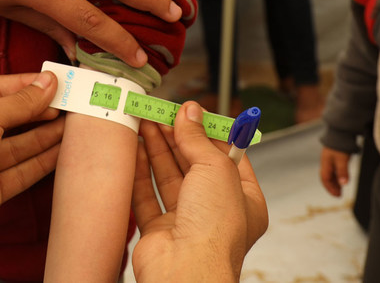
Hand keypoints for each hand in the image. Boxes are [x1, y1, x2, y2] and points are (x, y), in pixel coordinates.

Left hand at [0, 71, 63, 254]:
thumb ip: (18, 102)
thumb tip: (47, 83)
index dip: (24, 84)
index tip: (53, 82)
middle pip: (9, 116)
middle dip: (38, 109)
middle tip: (68, 103)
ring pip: (19, 144)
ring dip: (46, 133)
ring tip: (72, 123)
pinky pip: (22, 169)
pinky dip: (43, 159)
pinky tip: (62, 149)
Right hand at [131, 102, 267, 282]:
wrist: (187, 271)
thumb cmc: (215, 230)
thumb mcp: (215, 169)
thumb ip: (198, 138)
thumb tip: (190, 112)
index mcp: (244, 200)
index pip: (227, 156)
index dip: (209, 132)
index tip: (191, 111)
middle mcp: (216, 211)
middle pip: (194, 164)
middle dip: (178, 137)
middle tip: (161, 113)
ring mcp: (187, 221)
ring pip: (169, 177)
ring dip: (157, 149)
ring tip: (146, 123)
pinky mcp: (159, 231)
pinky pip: (148, 196)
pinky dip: (140, 172)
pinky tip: (135, 149)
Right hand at [319, 147, 350, 196]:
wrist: (340, 132)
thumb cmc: (340, 146)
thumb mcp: (342, 160)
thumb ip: (343, 172)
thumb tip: (344, 184)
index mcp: (325, 163)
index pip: (325, 179)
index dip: (331, 188)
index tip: (338, 195)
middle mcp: (325, 162)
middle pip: (326, 177)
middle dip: (331, 187)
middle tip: (339, 195)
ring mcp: (329, 159)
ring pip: (330, 174)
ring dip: (334, 182)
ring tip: (340, 189)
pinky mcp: (334, 157)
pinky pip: (333, 170)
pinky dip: (336, 176)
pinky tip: (341, 178)